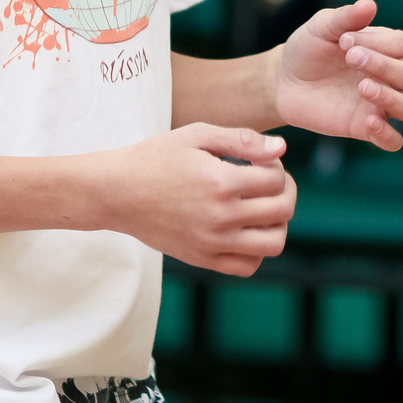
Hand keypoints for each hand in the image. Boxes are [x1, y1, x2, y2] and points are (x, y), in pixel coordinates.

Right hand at [108, 124, 295, 276]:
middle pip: (283, 210)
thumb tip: (282, 148)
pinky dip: (257, 250)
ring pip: (274, 244)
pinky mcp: (202, 259)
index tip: (260, 160)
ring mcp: (211, 243)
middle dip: (285, 191)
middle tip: (269, 181)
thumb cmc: (157, 157)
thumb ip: (243, 139)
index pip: (277, 179)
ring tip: (263, 207)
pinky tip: (246, 229)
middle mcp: (220, 217)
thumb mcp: (198, 135)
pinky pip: (248, 266)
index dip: (276, 165)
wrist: (117, 193)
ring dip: (278, 223)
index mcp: (221, 182)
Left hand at [270, 0, 402, 149]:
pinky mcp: (365, 128)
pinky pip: (394, 141)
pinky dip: (388, 135)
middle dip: (385, 66)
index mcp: (384, 48)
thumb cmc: (307, 49)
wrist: (283, 81)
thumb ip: (345, 17)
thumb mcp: (321, 28)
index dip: (379, 43)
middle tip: (350, 59)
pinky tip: (369, 122)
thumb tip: (370, 4)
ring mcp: (379, 105)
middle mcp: (388, 77)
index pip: (402, 45)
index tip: (344, 41)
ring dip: (394, 99)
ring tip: (363, 88)